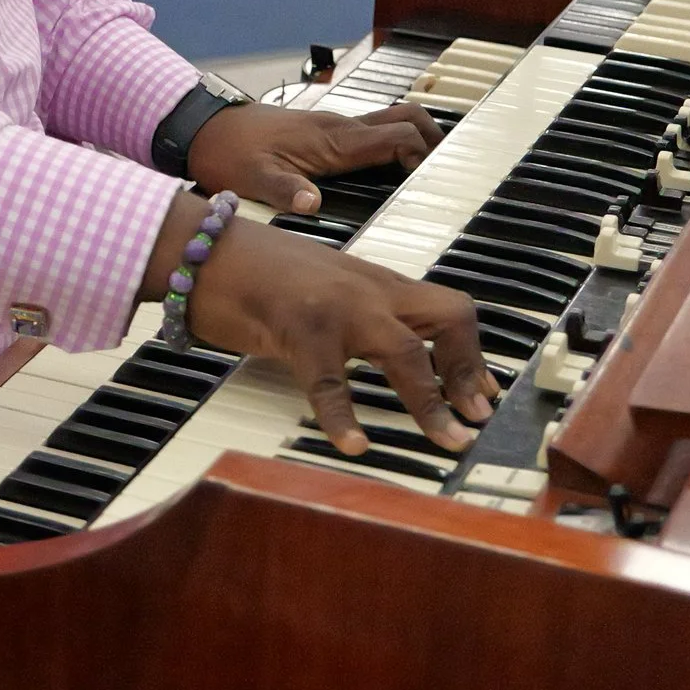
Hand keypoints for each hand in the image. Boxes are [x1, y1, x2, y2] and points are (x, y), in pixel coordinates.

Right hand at [156, 203, 496, 454]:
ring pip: (404, 351)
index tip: (485, 394)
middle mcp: (365, 289)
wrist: (203, 247)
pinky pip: (330, 379)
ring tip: (446, 439)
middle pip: (447, 317)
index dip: (473, 355)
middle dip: (469, 370)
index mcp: (374, 282)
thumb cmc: (254, 270)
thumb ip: (358, 314)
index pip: (448, 309)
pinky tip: (353, 443)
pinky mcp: (297, 326)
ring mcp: (335, 306)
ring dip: (432, 401)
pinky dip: (344, 416)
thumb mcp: (322, 288)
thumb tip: (389, 353)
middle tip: (476, 417)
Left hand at [187, 101, 441, 214]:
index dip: (423, 153)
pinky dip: (395, 145)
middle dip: (434, 140)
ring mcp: (335, 128)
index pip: (398, 134)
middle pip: (407, 118)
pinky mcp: (326, 134)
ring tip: (429, 177)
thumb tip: (312, 204)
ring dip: (416, 140)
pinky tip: (393, 175)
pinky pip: (373, 133)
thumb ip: (282, 189)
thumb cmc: (228, 153)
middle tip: (446, 175)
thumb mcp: (250, 178)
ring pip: (392, 122)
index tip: (431, 181)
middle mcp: (342, 128)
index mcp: (334, 140)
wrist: (203, 129)